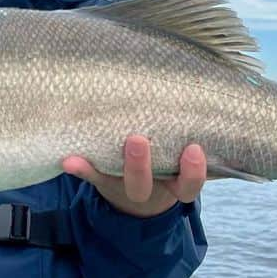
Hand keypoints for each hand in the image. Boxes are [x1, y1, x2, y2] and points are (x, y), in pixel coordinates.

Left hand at [62, 135, 205, 218]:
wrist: (141, 196)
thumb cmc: (171, 157)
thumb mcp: (183, 150)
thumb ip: (191, 130)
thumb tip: (207, 81)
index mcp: (178, 182)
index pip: (190, 183)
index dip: (193, 171)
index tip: (194, 149)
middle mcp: (154, 187)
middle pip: (147, 185)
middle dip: (142, 165)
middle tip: (137, 139)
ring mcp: (127, 185)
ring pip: (123, 184)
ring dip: (109, 167)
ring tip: (99, 149)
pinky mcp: (104, 178)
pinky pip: (92, 176)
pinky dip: (81, 168)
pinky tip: (69, 159)